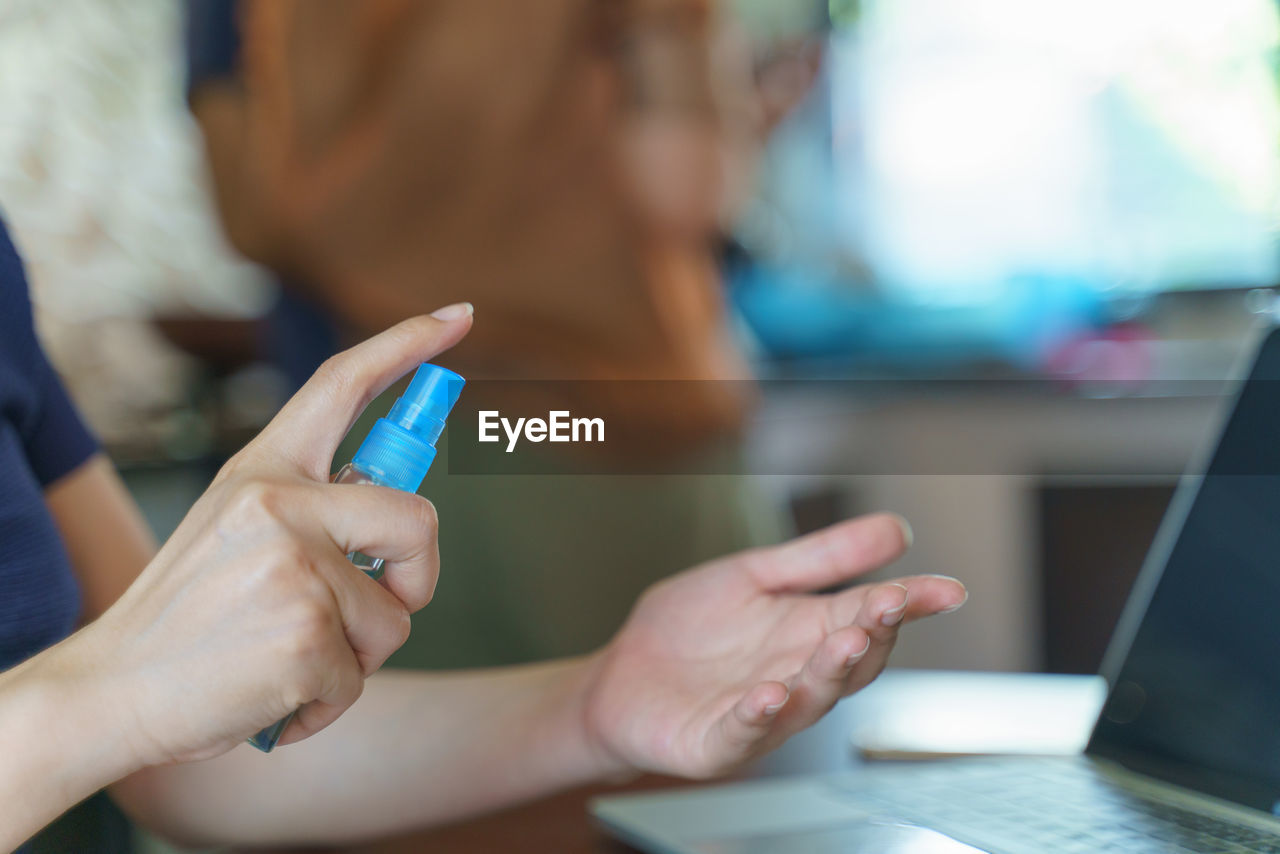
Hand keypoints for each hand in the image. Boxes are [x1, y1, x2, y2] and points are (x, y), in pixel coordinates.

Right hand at [56, 305, 472, 766]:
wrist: (109, 690)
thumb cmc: (188, 618)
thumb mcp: (234, 530)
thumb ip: (308, 512)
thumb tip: (399, 519)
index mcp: (262, 469)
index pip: (343, 385)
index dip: (406, 345)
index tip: (457, 316)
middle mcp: (279, 503)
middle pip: (418, 522)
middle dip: (416, 578)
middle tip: (378, 605)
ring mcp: (293, 567)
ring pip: (394, 616)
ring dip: (358, 654)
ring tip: (287, 658)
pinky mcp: (305, 636)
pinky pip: (361, 676)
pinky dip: (329, 701)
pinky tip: (274, 696)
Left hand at [579, 513, 966, 777]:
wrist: (620, 676)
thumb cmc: (690, 632)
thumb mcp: (755, 575)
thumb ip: (822, 557)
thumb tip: (897, 529)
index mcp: (809, 632)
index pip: (870, 616)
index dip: (911, 604)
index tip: (948, 590)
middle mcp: (796, 676)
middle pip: (849, 661)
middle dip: (874, 633)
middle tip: (891, 603)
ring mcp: (760, 715)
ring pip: (808, 700)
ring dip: (830, 673)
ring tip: (848, 640)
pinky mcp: (715, 744)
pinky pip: (742, 733)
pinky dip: (758, 716)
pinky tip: (770, 694)